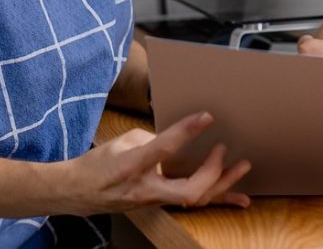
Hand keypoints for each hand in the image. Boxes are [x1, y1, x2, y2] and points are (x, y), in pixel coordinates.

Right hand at [68, 111, 250, 214]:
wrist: (79, 193)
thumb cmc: (99, 164)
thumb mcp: (122, 142)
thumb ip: (153, 139)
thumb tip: (179, 137)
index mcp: (133, 166)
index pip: (164, 149)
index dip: (186, 132)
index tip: (206, 117)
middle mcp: (146, 189)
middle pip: (188, 190)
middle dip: (212, 170)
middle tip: (222, 147)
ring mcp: (155, 201)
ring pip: (196, 200)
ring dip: (223, 184)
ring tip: (243, 166)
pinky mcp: (161, 205)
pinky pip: (194, 204)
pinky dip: (220, 200)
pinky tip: (241, 198)